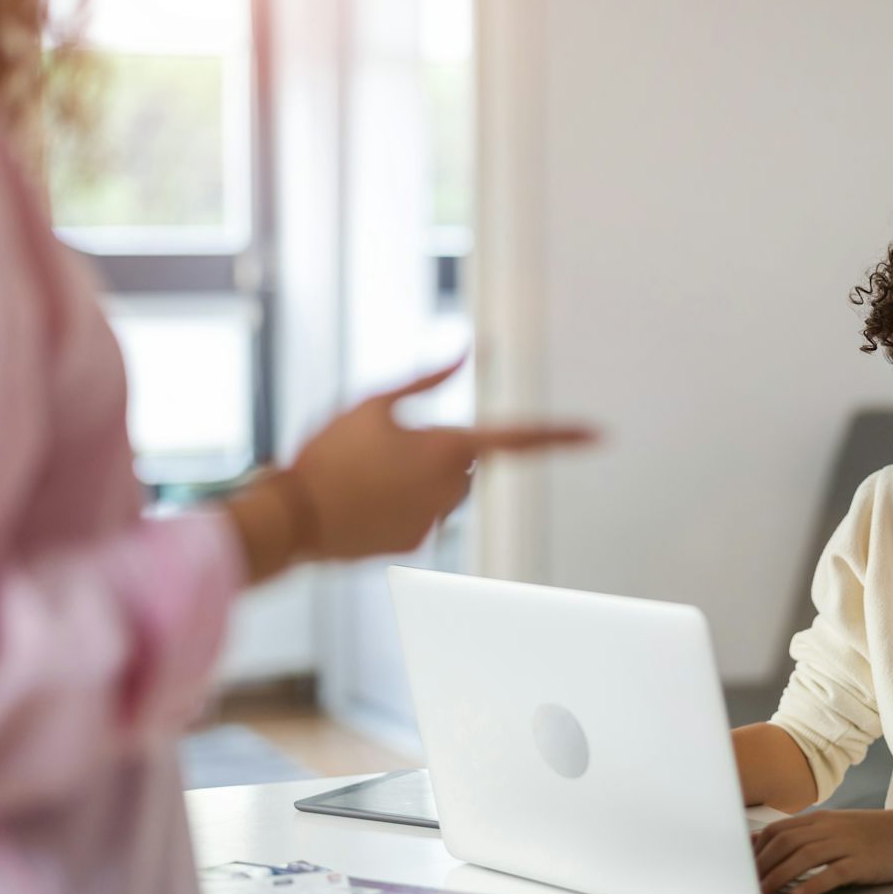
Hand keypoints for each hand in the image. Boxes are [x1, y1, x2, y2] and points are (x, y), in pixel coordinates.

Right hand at [225, 357, 595, 578]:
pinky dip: (400, 506)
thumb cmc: (329, 451)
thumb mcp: (372, 401)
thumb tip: (466, 348)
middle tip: (382, 448)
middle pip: (468, 462)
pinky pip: (422, 516)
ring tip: (365, 475)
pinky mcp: (417, 545)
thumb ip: (426, 377)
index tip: (600, 433)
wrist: (293, 517)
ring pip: (446, 491)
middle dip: (440, 451)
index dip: (561, 435)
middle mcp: (452, 487)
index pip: (518, 437)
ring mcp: (437, 520)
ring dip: (419, 480)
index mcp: (448, 446)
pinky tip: (363, 502)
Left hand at [753, 807, 892, 893]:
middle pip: (785, 843)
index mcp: (822, 820)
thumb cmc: (877, 835)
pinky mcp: (863, 862)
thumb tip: (777, 847)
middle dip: (761, 865)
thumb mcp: (840, 828)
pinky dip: (813, 885)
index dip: (757, 849)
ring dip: (779, 877)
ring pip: (803, 856)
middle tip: (745, 886)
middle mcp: (830, 828)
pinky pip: (833, 873)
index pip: (778, 830)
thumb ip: (810, 835)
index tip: (742, 868)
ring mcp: (847, 844)